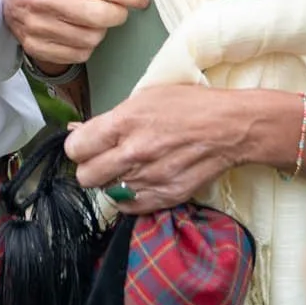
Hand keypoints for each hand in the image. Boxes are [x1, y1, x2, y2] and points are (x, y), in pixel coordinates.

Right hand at [3, 0, 151, 69]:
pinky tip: (79, 33)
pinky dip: (85, 47)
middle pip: (99, 17)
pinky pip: (78, 55)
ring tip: (95, 20)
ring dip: (100, 31)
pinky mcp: (36, 47)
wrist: (11, 1)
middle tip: (119, 10)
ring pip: (91, 39)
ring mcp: (37, 25)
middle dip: (117, 15)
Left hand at [64, 83, 286, 211]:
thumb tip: (78, 130)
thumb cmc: (189, 106)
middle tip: (103, 159)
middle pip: (85, 176)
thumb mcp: (145, 98)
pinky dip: (129, 197)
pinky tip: (140, 181)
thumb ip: (110, 118)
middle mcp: (133, 153)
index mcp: (125, 122)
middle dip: (90, 167)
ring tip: (127, 168)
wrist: (229, 128)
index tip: (86, 146)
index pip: (76, 148)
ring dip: (111, 182)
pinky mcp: (164, 196)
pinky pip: (128, 206)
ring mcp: (149, 178)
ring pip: (105, 192)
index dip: (78, 147)